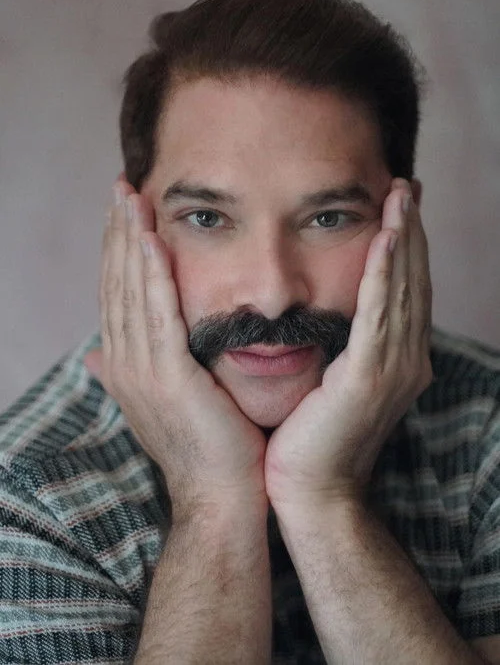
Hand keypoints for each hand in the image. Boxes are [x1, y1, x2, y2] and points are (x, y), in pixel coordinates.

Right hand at [84, 175, 266, 516]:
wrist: (222, 498)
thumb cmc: (207, 448)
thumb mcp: (163, 404)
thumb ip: (136, 369)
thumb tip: (95, 357)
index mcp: (125, 365)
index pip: (118, 293)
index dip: (118, 249)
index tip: (124, 211)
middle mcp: (124, 363)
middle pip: (117, 283)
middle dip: (118, 232)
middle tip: (120, 187)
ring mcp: (142, 370)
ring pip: (131, 291)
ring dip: (130, 241)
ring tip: (131, 197)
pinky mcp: (169, 376)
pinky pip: (158, 314)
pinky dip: (153, 275)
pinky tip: (153, 240)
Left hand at [265, 178, 432, 509]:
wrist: (311, 493)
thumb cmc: (311, 440)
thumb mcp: (330, 383)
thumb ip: (338, 348)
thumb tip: (325, 316)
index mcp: (395, 361)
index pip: (403, 291)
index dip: (404, 247)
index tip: (398, 207)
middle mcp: (405, 361)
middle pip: (411, 281)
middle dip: (411, 230)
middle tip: (408, 186)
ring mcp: (392, 370)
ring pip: (401, 290)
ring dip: (403, 239)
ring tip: (401, 196)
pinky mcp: (368, 379)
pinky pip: (378, 315)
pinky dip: (384, 275)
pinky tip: (386, 239)